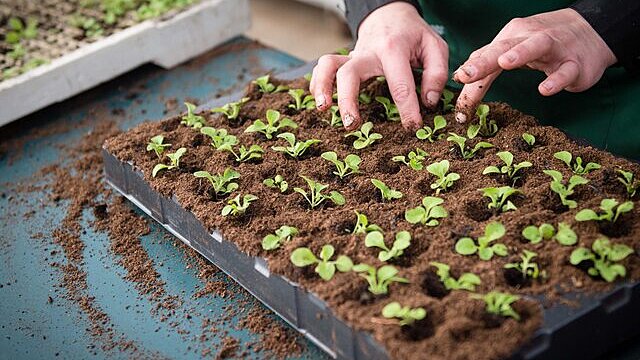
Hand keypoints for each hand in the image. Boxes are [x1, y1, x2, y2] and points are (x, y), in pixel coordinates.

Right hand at [309, 2, 447, 130]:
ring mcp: (353, 56)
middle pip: (350, 73)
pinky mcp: (345, 60)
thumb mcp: (435, 46)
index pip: (399, 84)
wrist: (391, 14)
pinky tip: (321, 102)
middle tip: (352, 124)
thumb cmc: (413, 34)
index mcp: (393, 49)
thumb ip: (436, 74)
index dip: (407, 110)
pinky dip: (317, 84)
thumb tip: (428, 102)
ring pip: (329, 66)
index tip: (412, 127)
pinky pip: (323, 68)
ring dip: (322, 87)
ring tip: (323, 109)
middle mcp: (368, 52)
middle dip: (348, 100)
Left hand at [453, 8, 616, 122]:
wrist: (592, 31)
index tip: (456, 91)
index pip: (486, 56)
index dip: (470, 73)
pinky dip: (556, 80)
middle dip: (484, 60)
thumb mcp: (513, 49)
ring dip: (520, 53)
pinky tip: (544, 89)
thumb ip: (487, 63)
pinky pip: (566, 71)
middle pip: (504, 47)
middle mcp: (530, 38)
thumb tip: (459, 76)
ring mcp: (555, 48)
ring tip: (504, 62)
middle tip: (466, 75)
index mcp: (512, 37)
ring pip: (537, 46)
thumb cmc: (544, 43)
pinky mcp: (576, 64)